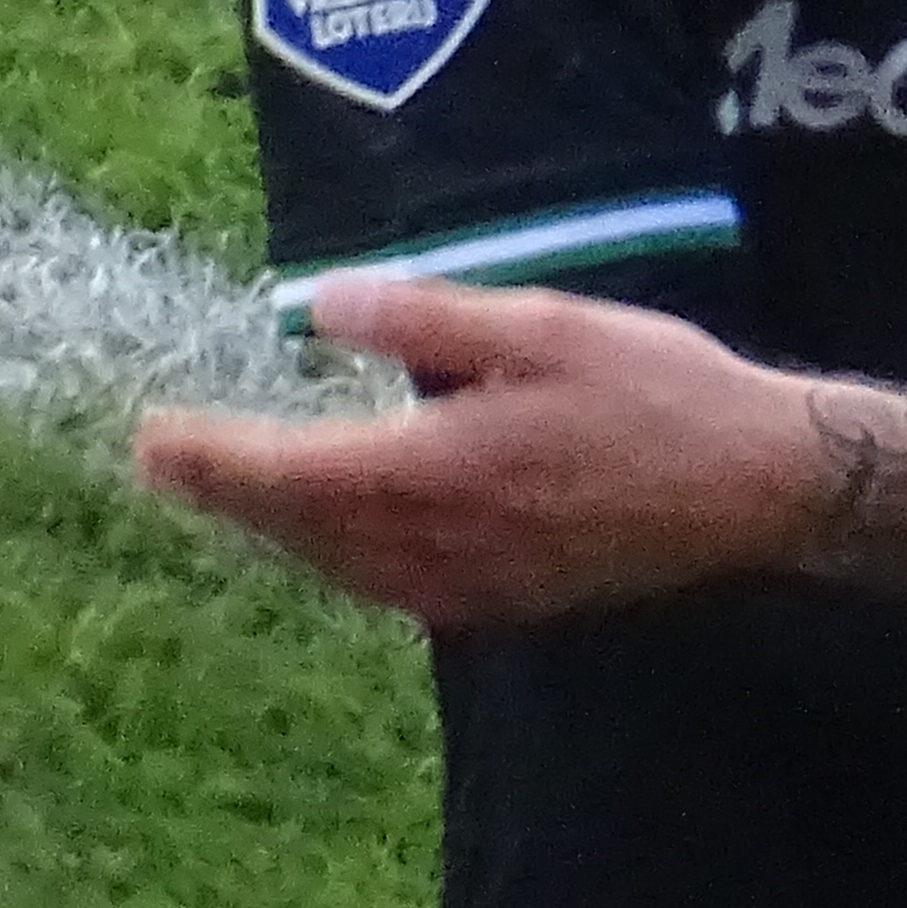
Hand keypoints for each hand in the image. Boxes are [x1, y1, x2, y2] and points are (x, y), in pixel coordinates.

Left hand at [133, 275, 817, 624]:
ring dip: (279, 532)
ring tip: (234, 493)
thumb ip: (424, 318)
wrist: (754, 485)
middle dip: (228, 495)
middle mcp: (440, 544)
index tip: (152, 439)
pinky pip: (389, 588)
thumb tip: (319, 306)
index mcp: (439, 471)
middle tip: (164, 462)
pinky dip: (340, 560)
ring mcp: (472, 584)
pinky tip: (338, 536)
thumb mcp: (541, 326)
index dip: (212, 459)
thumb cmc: (657, 391)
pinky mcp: (504, 601)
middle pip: (301, 529)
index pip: (290, 474)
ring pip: (340, 567)